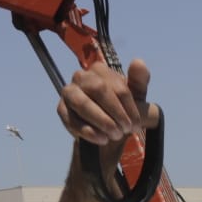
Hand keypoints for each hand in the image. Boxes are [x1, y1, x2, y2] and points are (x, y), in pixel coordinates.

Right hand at [57, 58, 155, 176]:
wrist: (105, 133)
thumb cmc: (121, 110)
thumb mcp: (136, 98)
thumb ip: (139, 81)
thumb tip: (138, 62)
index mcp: (101, 70)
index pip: (118, 86)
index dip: (129, 107)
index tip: (136, 124)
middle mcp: (82, 76)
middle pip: (98, 90)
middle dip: (115, 112)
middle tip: (124, 130)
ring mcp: (69, 92)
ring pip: (83, 103)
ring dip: (101, 121)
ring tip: (113, 135)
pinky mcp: (61, 109)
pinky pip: (72, 120)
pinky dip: (88, 131)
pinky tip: (101, 140)